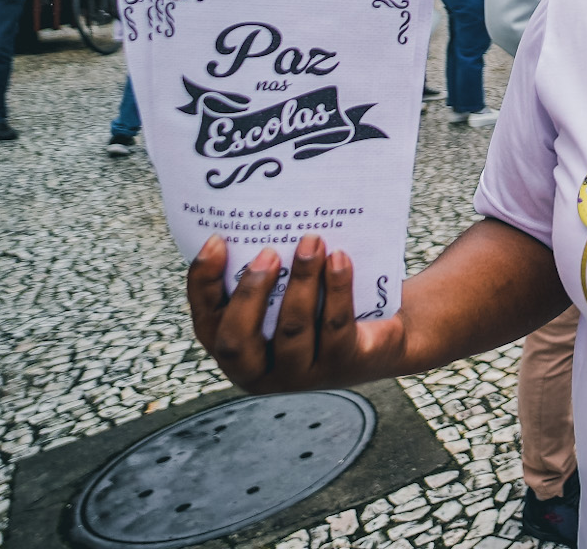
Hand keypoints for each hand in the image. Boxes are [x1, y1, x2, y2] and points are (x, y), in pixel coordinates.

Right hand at [187, 233, 404, 392]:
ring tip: (312, 242)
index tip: (217, 241)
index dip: (204, 283)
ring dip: (301, 281)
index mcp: (234, 349)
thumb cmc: (319, 304)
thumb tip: (261, 212)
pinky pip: (335, 326)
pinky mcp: (341, 365)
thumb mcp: (286, 290)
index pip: (206, 320)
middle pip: (236, 341)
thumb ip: (267, 268)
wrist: (382, 336)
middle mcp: (259, 371)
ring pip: (293, 330)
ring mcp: (300, 374)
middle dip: (250, 293)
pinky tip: (339, 259)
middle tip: (269, 251)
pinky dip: (336, 288)